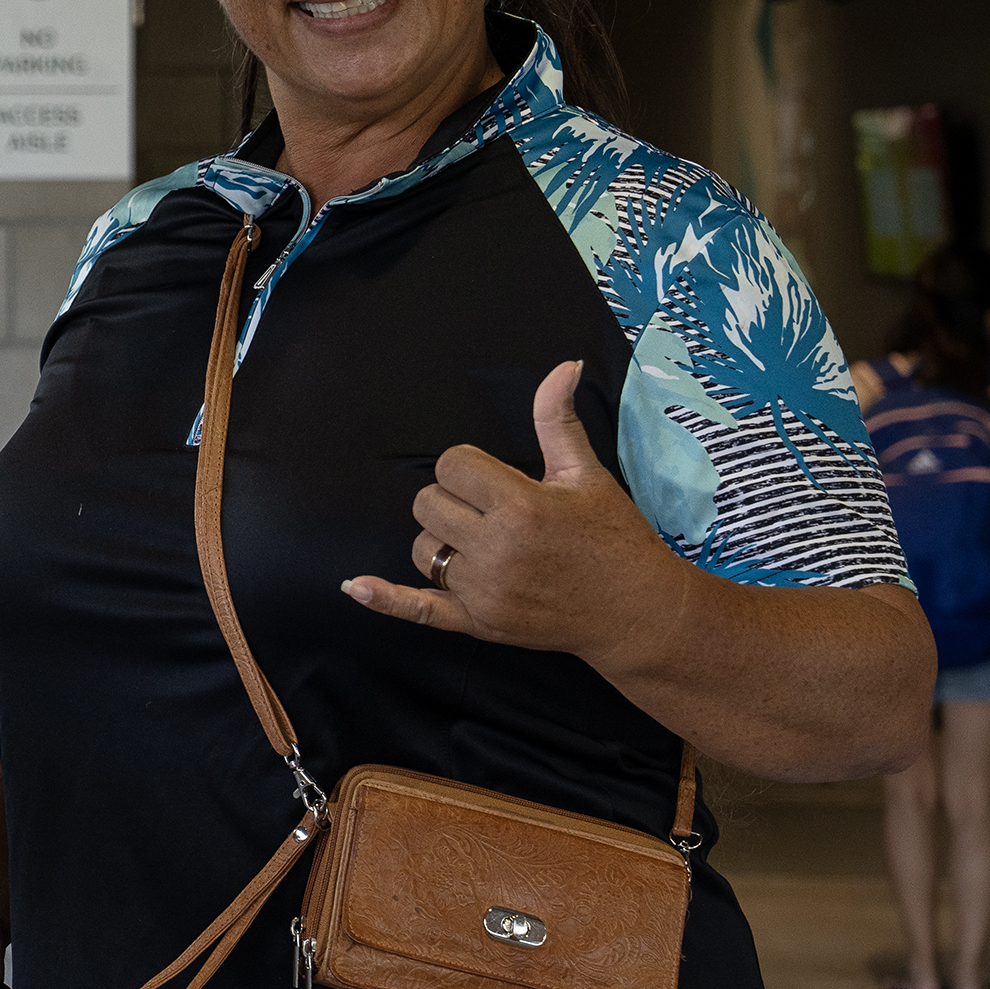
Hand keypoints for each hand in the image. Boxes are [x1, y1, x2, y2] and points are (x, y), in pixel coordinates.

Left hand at [342, 359, 691, 660]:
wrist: (635, 610)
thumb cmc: (613, 537)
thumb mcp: (586, 474)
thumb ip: (557, 420)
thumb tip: (564, 365)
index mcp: (520, 505)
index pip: (452, 465)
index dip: (469, 468)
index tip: (497, 479)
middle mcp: (496, 549)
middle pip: (428, 503)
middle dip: (453, 499)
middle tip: (490, 510)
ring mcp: (484, 591)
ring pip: (423, 549)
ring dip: (443, 540)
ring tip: (483, 543)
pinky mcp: (478, 623)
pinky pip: (419, 610)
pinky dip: (385, 599)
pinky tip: (354, 586)